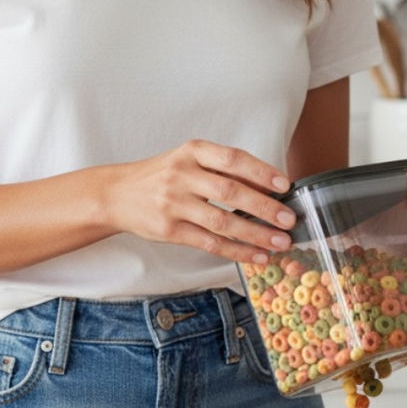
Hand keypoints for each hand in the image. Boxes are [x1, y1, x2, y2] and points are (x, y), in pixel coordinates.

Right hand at [104, 140, 297, 263]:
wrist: (118, 194)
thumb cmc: (162, 176)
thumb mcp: (189, 160)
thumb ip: (223, 169)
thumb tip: (269, 187)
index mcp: (192, 151)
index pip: (232, 159)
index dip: (261, 172)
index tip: (284, 185)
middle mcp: (182, 175)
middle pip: (230, 192)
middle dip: (264, 207)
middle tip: (288, 219)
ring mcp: (174, 204)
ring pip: (222, 222)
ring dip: (255, 234)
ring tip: (280, 242)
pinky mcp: (169, 231)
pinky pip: (209, 243)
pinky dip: (237, 251)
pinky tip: (257, 255)